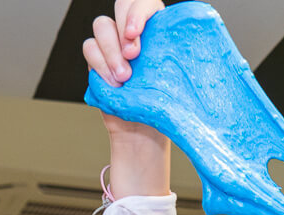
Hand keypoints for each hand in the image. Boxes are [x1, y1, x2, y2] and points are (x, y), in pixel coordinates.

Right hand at [82, 0, 166, 138]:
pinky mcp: (98, 58)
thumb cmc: (166, 109)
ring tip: (124, 78)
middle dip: (123, 29)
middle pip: (121, 6)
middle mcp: (135, 32)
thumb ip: (177, 64)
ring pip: (102, 26)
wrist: (144, 133)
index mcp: (159, 30)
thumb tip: (193, 53)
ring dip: (111, 51)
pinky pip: (90, 48)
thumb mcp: (179, 86)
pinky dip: (99, 65)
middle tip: (133, 56)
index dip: (138, 12)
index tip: (136, 33)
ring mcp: (115, 43)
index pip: (146, 4)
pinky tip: (113, 84)